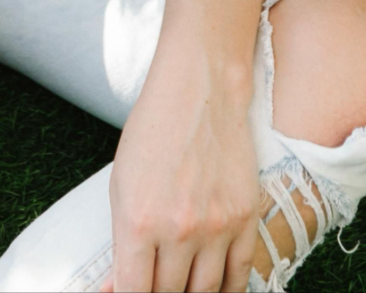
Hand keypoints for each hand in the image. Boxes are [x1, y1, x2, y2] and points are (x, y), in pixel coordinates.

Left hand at [106, 29, 260, 291]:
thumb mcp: (121, 186)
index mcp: (138, 220)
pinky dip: (226, 290)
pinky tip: (212, 288)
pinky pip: (240, 276)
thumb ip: (122, 242)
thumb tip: (118, 287)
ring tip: (179, 285)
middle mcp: (179, 230)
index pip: (134, 291)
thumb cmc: (152, 134)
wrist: (200, 93)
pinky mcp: (246, 219)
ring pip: (205, 291)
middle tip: (154, 284)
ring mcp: (218, 227)